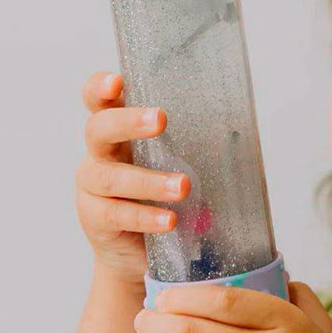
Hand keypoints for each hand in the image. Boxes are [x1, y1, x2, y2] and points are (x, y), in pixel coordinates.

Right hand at [75, 71, 191, 285]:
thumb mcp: (172, 164)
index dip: (100, 87)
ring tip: (183, 186)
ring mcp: (91, 187)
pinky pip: (116, 215)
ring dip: (149, 180)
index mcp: (117, 132)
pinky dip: (145, 217)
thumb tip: (240, 135)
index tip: (117, 81)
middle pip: (99, 129)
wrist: (135, 251)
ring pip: (110, 177)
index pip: (98, 101)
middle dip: (128, 122)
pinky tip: (169, 220)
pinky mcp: (94, 218)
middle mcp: (99, 154)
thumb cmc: (158, 196)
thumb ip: (188, 146)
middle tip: (160, 120)